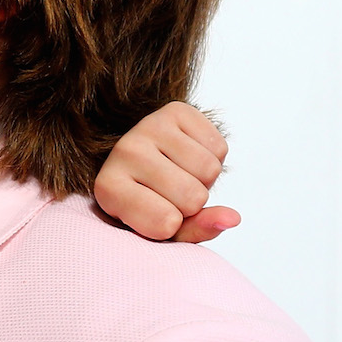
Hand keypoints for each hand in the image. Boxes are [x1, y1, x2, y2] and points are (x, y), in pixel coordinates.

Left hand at [94, 101, 236, 243]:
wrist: (145, 159)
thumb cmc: (151, 202)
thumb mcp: (164, 229)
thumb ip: (196, 231)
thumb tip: (232, 217)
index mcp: (108, 189)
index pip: (164, 224)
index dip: (172, 227)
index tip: (155, 214)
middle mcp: (124, 152)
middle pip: (193, 198)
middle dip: (192, 203)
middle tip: (171, 193)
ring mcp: (148, 125)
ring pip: (210, 170)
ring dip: (204, 180)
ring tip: (181, 174)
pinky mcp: (175, 110)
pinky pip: (219, 147)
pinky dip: (213, 157)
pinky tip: (189, 156)